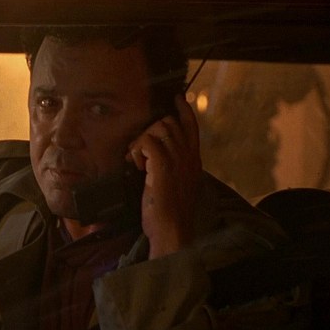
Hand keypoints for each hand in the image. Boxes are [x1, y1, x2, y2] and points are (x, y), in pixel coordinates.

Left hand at [126, 95, 201, 258]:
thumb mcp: (178, 186)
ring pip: (159, 129)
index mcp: (193, 161)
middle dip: (151, 129)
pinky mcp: (163, 167)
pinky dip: (137, 150)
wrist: (172, 230)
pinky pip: (148, 141)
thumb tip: (158, 157)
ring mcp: (177, 160)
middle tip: (139, 150)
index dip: (184, 111)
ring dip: (142, 141)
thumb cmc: (170, 214)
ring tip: (137, 161)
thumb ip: (174, 168)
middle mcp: (188, 157)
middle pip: (171, 123)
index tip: (177, 99)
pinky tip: (136, 164)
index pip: (192, 127)